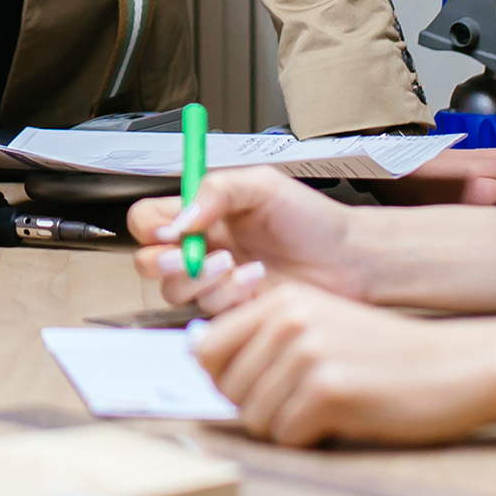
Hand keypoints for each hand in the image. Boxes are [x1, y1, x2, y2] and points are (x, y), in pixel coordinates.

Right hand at [127, 167, 366, 309]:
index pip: (148, 220)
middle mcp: (201, 247)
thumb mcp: (262, 185)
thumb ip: (215, 191)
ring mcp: (214, 280)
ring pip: (176, 291)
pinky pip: (208, 310)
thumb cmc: (311, 218)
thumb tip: (179, 220)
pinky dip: (229, 295)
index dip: (150, 228)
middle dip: (167, 263)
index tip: (172, 231)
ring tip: (238, 265)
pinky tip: (257, 280)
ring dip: (204, 279)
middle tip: (194, 256)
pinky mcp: (231, 308)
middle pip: (149, 262)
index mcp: (201, 212)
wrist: (347, 258)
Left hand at [187, 283, 495, 447]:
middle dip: (259, 408)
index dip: (224, 380)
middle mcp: (288, 320)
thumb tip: (203, 364)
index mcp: (282, 300)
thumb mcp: (321, 323)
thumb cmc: (387, 354)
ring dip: (286, 426)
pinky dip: (309, 440)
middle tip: (303, 404)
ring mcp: (307, 354)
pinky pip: (286, 436)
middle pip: (228, 389)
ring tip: (326, 409)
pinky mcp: (328, 391)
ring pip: (254, 417)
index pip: (206, 349)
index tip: (253, 389)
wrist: (453, 366)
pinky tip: (341, 421)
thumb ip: (266, 337)